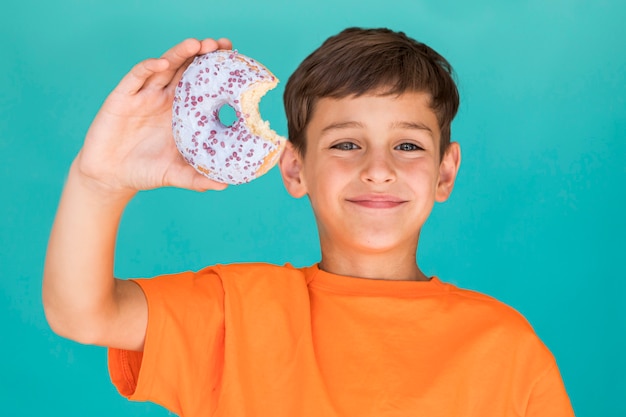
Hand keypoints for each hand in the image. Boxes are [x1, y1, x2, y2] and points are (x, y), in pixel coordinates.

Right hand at [76, 37, 232, 197]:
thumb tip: (224, 186)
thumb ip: (197, 178)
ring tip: (197, 45)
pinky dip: (149, 68)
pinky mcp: (122, 98)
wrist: (110, 177)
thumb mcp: (175, 175)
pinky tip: (163, 64)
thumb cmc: (145, 172)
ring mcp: (144, 96)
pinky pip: (137, 77)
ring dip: (180, 53)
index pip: (202, 83)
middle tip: (219, 45)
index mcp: (181, 112)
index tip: (234, 57)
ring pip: (164, 66)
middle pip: (186, 67)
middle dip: (202, 53)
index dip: (216, 69)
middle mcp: (164, 98)